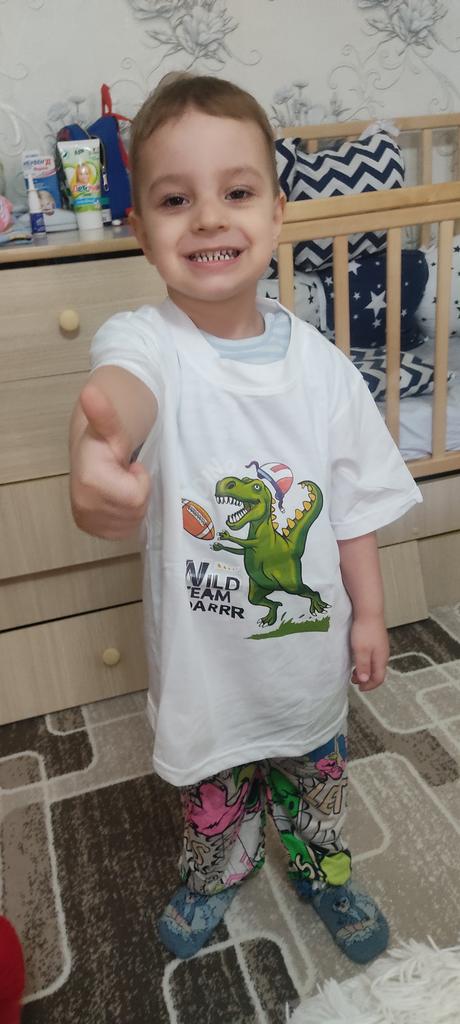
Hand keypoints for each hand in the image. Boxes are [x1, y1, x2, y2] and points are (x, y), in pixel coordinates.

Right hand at [70, 383, 150, 539]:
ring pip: (132, 522)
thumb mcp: (112, 426)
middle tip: (126, 474)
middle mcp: (83, 506)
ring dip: (133, 502)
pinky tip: (118, 498)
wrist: (90, 451)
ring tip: (121, 484)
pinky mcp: (92, 530)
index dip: (139, 479)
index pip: (136, 497)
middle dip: (137, 490)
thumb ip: (104, 414)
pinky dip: (128, 515)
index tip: (128, 465)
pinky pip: (125, 531)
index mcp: (88, 482)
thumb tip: (91, 392)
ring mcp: (86, 521)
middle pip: (135, 511)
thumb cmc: (106, 439)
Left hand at [350, 615, 388, 691]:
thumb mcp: (361, 651)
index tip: (360, 688)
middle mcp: (383, 654)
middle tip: (354, 680)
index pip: (379, 678)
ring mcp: (381, 646)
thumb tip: (365, 680)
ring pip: (375, 664)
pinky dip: (366, 662)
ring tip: (354, 671)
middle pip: (377, 672)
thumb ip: (363, 666)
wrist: (369, 611)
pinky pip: (373, 656)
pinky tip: (358, 657)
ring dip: (365, 670)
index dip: (369, 686)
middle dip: (366, 679)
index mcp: (381, 659)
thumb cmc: (364, 630)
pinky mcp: (377, 640)